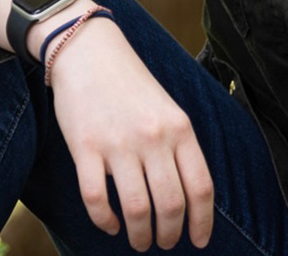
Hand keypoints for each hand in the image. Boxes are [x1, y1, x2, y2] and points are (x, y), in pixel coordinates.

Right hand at [48, 18, 214, 250]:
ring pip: (137, 209)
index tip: (199, 241)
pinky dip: (105, 222)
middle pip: (171, 204)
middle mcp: (153, 137)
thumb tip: (189, 196)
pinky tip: (111, 225)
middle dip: (170, 234)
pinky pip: (97, 201)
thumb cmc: (130, 82)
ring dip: (140, 235)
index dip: (202, 221)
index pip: (201, 186)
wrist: (89, 51)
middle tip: (165, 243)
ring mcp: (118, 144)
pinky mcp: (85, 148)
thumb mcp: (167, 108)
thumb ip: (178, 145)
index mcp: (179, 127)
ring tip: (140, 241)